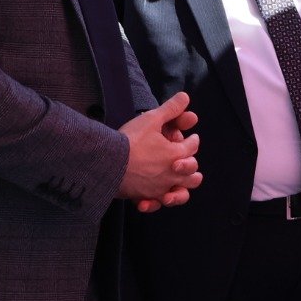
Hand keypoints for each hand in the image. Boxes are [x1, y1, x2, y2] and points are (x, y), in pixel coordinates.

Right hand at [119, 92, 200, 209]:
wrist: (108, 162)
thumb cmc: (131, 139)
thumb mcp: (151, 119)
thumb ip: (170, 109)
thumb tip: (185, 96)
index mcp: (177, 154)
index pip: (192, 146)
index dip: (192, 140)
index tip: (191, 138)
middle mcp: (173, 174)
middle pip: (193, 173)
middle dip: (191, 165)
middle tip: (185, 160)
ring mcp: (160, 188)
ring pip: (180, 194)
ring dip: (180, 189)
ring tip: (175, 183)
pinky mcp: (145, 197)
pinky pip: (155, 204)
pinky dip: (155, 202)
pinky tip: (150, 198)